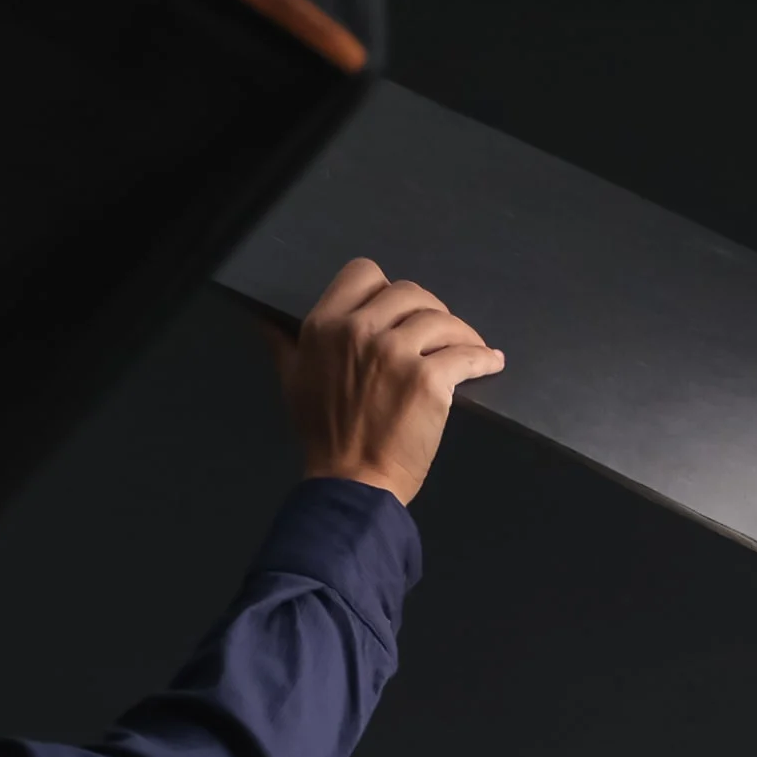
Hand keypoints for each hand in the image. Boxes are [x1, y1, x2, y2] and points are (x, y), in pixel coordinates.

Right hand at [271, 256, 504, 506]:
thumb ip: (283, 343)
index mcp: (326, 324)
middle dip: (429, 310)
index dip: (386, 289)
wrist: (350, 483)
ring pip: (442, 319)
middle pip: (410, 293)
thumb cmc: (322, 436)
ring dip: (461, 333)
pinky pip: (467, 354)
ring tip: (469, 347)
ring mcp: (396, 353)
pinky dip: (484, 358)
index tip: (399, 312)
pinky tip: (492, 362)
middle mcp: (360, 331)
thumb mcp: (292, 381)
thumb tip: (264, 319)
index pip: (364, 273)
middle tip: (439, 332)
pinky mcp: (429, 380)